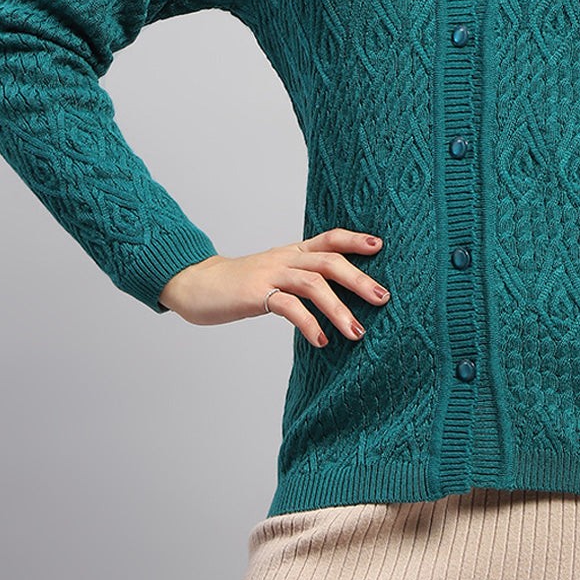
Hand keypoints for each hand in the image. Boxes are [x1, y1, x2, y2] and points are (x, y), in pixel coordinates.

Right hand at [158, 227, 390, 344]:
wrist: (195, 284)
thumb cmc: (239, 285)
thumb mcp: (274, 274)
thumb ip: (300, 280)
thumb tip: (335, 298)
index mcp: (292, 251)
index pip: (329, 238)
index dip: (354, 239)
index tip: (380, 246)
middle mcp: (285, 258)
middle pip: (329, 261)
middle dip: (359, 279)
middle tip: (383, 298)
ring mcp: (270, 274)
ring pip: (313, 283)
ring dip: (339, 309)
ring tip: (357, 332)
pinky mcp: (255, 294)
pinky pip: (288, 306)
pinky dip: (307, 323)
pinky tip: (320, 340)